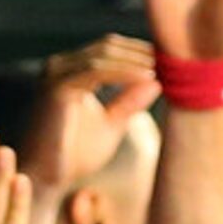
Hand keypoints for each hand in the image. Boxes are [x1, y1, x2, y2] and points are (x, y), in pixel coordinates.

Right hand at [24, 36, 159, 194]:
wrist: (46, 178)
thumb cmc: (75, 156)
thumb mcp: (112, 125)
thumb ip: (129, 103)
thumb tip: (156, 82)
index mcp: (72, 71)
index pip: (110, 49)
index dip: (140, 52)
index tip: (172, 61)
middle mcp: (62, 65)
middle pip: (108, 46)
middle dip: (142, 51)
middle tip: (175, 59)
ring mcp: (57, 73)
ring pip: (104, 54)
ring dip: (136, 59)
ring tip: (166, 68)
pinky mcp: (57, 86)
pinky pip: (96, 70)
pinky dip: (124, 72)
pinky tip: (149, 78)